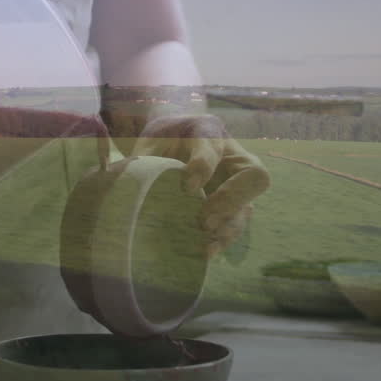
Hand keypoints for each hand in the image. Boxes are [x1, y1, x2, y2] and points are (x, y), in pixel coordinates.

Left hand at [130, 114, 269, 258]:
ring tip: (206, 244)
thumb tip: (126, 183)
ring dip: (229, 227)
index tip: (187, 186)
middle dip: (232, 199)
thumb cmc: (160, 140)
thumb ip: (143, 160)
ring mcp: (236, 183)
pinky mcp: (232, 205)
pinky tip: (206, 251)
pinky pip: (236, 223)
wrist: (170, 142)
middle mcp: (231, 156)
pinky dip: (224, 238)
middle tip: (204, 219)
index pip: (213, 146)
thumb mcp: (150, 142)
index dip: (203, 166)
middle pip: (254, 175)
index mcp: (207, 130)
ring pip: (249, 205)